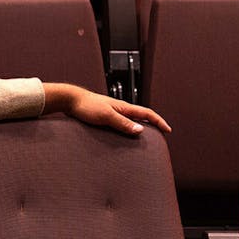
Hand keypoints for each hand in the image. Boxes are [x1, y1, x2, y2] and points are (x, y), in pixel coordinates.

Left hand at [43, 82, 170, 135]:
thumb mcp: (106, 116)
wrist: (70, 100)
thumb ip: (123, 123)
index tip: (168, 130)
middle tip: (159, 134)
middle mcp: (120, 109)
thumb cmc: (86, 107)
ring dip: (138, 127)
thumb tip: (141, 130)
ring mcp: (111, 112)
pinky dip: (126, 129)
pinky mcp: (103, 116)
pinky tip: (121, 136)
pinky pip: (119, 123)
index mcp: (124, 108)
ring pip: (130, 120)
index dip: (159, 122)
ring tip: (143, 137)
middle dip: (152, 124)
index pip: (147, 114)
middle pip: (141, 117)